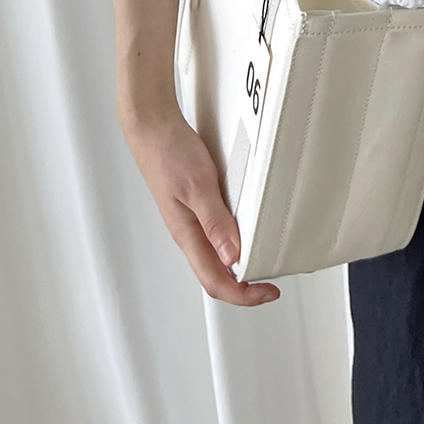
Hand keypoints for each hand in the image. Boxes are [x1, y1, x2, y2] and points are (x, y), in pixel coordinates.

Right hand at [121, 104, 280, 307]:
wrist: (152, 128)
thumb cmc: (169, 153)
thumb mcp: (197, 185)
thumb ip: (214, 221)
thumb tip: (232, 256)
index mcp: (187, 235)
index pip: (215, 281)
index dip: (243, 295)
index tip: (268, 292)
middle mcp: (188, 233)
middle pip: (215, 275)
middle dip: (243, 287)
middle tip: (271, 284)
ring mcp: (190, 220)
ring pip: (215, 257)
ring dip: (238, 266)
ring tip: (262, 263)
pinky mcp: (194, 205)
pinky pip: (214, 235)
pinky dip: (233, 242)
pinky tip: (246, 232)